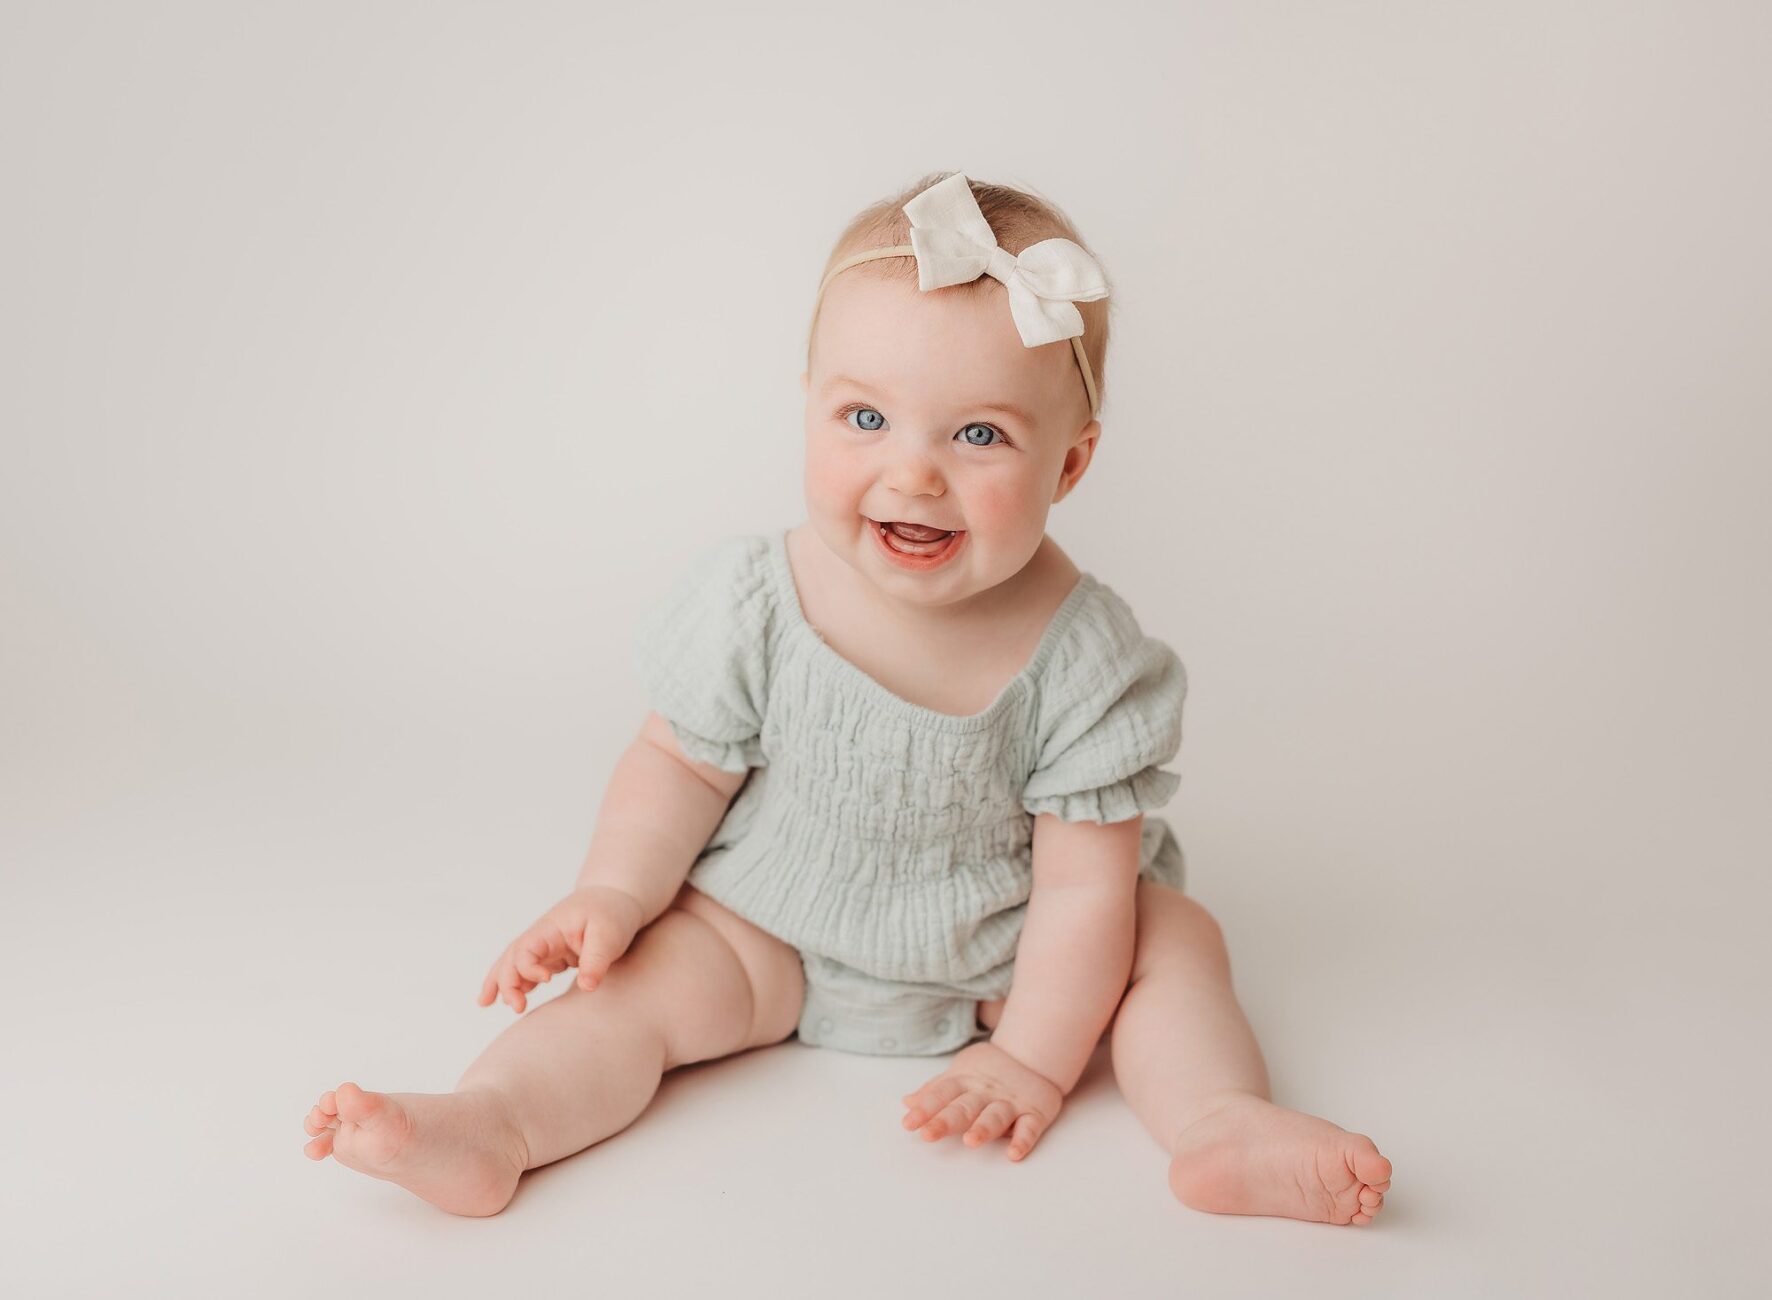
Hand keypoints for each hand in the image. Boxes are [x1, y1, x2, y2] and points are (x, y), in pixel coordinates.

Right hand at [477, 885, 645, 1013]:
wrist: (618, 899)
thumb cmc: (613, 913)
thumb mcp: (609, 934)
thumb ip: (597, 959)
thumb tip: (587, 988)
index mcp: (550, 928)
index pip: (525, 950)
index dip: (528, 968)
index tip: (547, 980)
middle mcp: (542, 937)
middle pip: (511, 958)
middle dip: (506, 982)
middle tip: (516, 1008)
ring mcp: (546, 947)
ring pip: (513, 964)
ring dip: (500, 982)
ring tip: (484, 1003)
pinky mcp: (555, 957)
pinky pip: (529, 970)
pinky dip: (517, 983)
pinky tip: (513, 999)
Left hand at [900, 1040, 1064, 1160]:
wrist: (1033, 1054)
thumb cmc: (989, 1070)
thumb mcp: (959, 1073)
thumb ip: (934, 1091)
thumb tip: (906, 1103)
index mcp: (965, 1081)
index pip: (941, 1094)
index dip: (925, 1109)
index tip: (908, 1124)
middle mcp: (986, 1092)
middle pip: (964, 1107)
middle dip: (946, 1121)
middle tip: (928, 1135)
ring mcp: (1011, 1101)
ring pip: (996, 1115)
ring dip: (983, 1127)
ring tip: (970, 1141)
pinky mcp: (1034, 1111)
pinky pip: (1030, 1127)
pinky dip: (1023, 1140)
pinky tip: (1014, 1154)